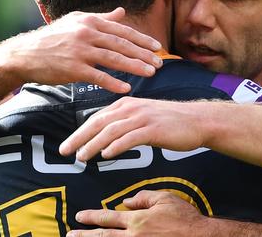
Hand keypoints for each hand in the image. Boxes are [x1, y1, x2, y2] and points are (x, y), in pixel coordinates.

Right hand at [0, 8, 162, 93]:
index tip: (157, 47)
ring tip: (150, 73)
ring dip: (135, 67)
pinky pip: (98, 76)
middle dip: (144, 54)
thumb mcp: (75, 21)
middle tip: (160, 64)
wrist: (23, 54)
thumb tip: (122, 11)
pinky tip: (126, 88)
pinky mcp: (72, 68)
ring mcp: (79, 50)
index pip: (122, 30)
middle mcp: (86, 33)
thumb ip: (101, 18)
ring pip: (114, 59)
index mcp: (90, 21)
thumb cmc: (51, 38)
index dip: (142, 39)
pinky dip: (113, 82)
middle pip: (122, 44)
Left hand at [59, 97, 205, 160]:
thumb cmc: (171, 122)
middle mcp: (132, 108)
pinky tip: (106, 154)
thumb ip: (125, 124)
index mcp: (127, 103)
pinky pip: (130, 137)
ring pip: (111, 130)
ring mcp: (142, 117)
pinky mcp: (153, 128)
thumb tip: (106, 138)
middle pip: (98, 123)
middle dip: (79, 137)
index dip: (79, 132)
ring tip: (82, 157)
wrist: (197, 120)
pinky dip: (116, 146)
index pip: (97, 118)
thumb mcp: (144, 117)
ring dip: (93, 144)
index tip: (67, 146)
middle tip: (64, 152)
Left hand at [68, 190, 208, 236]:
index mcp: (138, 220)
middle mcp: (134, 236)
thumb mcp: (165, 198)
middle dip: (85, 235)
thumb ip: (144, 197)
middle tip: (71, 234)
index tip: (80, 216)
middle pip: (104, 236)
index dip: (92, 217)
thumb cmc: (185, 219)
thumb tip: (128, 202)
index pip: (109, 218)